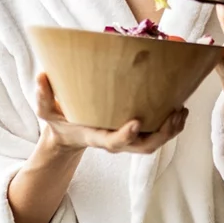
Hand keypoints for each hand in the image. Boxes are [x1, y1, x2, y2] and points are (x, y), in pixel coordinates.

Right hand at [34, 73, 187, 154]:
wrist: (70, 134)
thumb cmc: (61, 120)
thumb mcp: (46, 111)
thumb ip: (42, 97)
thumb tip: (41, 76)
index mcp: (96, 137)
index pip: (113, 142)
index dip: (125, 136)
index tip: (136, 122)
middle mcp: (116, 140)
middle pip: (143, 147)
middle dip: (162, 135)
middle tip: (174, 115)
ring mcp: (128, 139)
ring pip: (155, 142)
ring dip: (172, 130)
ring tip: (181, 111)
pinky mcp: (137, 133)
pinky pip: (158, 133)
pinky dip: (172, 124)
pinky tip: (180, 108)